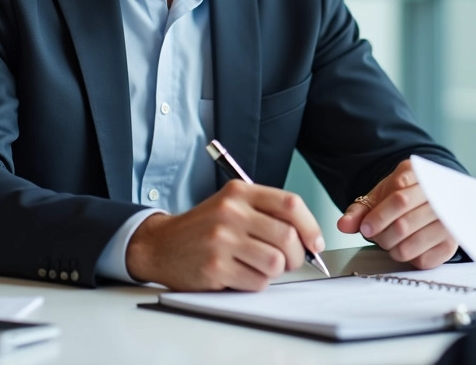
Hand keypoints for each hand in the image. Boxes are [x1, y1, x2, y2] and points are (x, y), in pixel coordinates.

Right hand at [126, 181, 323, 291]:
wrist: (160, 245)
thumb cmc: (204, 228)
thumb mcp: (232, 206)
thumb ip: (267, 214)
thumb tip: (308, 239)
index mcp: (240, 192)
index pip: (290, 204)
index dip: (310, 226)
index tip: (314, 243)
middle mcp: (231, 212)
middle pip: (287, 236)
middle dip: (295, 256)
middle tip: (287, 261)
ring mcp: (222, 240)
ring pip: (275, 262)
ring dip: (274, 272)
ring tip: (258, 267)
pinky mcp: (215, 267)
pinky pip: (257, 282)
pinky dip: (255, 283)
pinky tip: (240, 275)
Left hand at [336, 159, 457, 269]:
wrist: (426, 203)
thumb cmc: (399, 200)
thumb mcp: (378, 197)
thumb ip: (359, 210)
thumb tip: (343, 224)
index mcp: (420, 175)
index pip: (399, 197)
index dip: (379, 216)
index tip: (366, 227)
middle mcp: (440, 196)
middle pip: (404, 223)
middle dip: (382, 234)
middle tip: (374, 236)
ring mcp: (449, 221)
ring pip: (411, 243)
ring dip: (391, 247)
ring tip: (388, 241)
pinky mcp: (450, 245)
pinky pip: (422, 260)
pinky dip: (406, 257)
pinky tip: (404, 246)